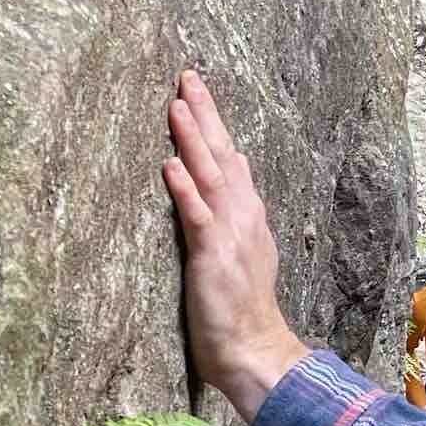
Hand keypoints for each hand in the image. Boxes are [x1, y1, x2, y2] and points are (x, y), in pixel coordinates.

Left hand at [162, 71, 307, 422]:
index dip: (214, 124)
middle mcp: (243, 215)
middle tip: (187, 77)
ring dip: (192, 138)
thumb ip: (232, 218)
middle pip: (223, 153)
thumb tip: (227, 179)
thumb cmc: (242, 310)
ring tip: (175, 105)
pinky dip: (184, 188)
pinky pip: (197, 216)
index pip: (232, 158)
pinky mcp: (213, 255)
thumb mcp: (242, 254)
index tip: (197, 93)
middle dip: (204, 114)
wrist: (255, 348)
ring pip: (210, 175)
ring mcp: (229, 233)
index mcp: (248, 214)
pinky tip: (170, 164)